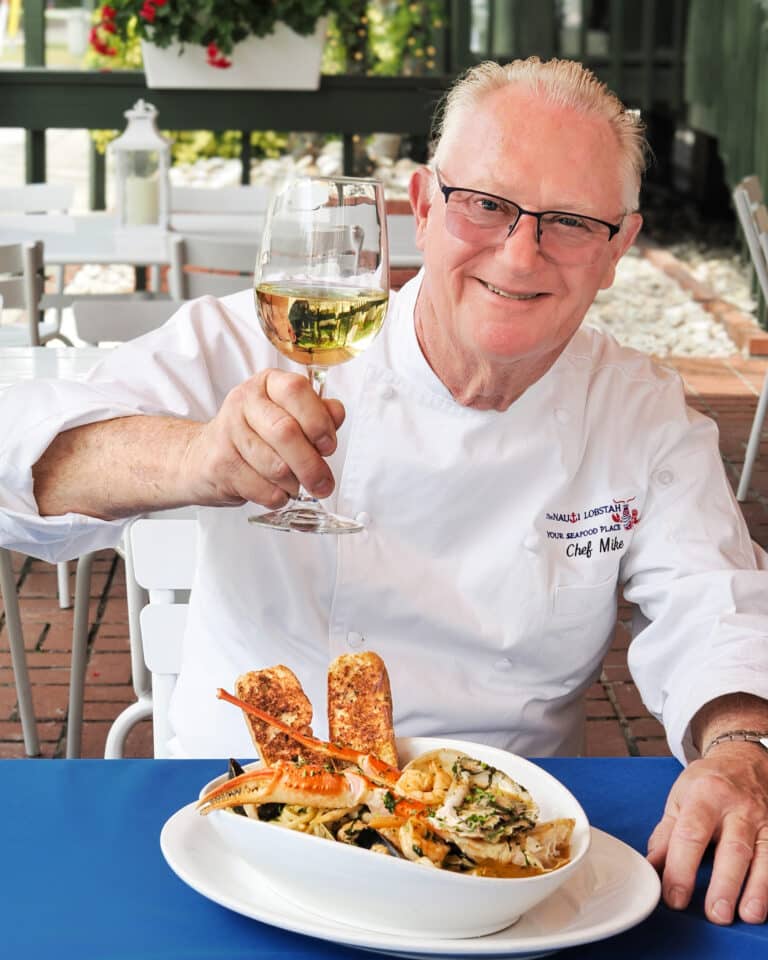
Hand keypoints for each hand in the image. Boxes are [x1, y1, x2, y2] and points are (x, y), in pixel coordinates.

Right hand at [180, 369, 344, 508]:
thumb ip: (317, 413)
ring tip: (296, 485)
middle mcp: (244, 401)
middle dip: (312, 464)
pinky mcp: (220, 464)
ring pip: (276, 466)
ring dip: (294, 484)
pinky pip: (261, 488)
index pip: (296, 390)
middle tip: (323, 483)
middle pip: (286, 432)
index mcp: (267, 383)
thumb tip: (336, 413)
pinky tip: (276, 492)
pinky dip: (277, 497)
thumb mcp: (287, 415)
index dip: (318, 421)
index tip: (329, 446)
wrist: (203, 456)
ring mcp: (228, 432)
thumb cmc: (254, 435)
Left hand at [647, 741, 767, 923]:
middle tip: (715, 914)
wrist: (743, 760)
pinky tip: (767, 904)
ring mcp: (762, 819)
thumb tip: (650, 868)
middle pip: (732, 848)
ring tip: (747, 915)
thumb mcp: (679, 798)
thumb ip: (665, 835)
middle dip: (724, 884)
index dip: (681, 868)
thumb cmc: (706, 783)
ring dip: (757, 889)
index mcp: (704, 796)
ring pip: (763, 856)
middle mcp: (736, 807)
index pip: (690, 835)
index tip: (673, 897)